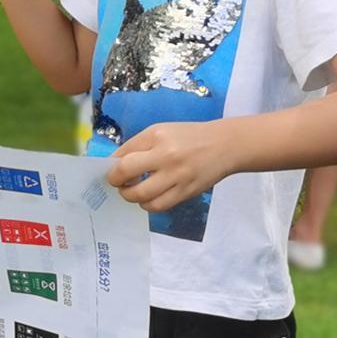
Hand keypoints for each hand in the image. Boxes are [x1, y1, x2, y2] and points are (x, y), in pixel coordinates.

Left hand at [106, 121, 232, 213]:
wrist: (225, 145)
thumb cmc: (188, 137)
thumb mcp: (161, 132)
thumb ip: (138, 146)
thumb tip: (114, 164)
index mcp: (156, 136)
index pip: (122, 154)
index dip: (110, 166)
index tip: (111, 171)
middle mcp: (166, 155)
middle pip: (126, 172)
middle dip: (116, 181)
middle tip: (118, 183)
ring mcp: (177, 176)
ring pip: (141, 195)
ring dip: (130, 196)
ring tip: (132, 191)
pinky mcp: (186, 192)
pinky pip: (159, 206)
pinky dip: (148, 205)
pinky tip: (148, 198)